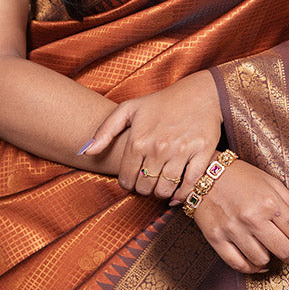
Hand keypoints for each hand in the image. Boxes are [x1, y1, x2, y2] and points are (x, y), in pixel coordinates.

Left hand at [79, 71, 221, 200]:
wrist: (199, 94)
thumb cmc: (161, 102)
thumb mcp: (129, 109)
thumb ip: (105, 131)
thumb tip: (86, 152)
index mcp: (138, 140)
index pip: (126, 179)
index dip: (127, 184)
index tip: (133, 180)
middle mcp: (158, 148)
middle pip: (145, 187)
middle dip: (144, 189)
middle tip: (147, 182)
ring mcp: (181, 152)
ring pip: (165, 189)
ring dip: (160, 193)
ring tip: (160, 185)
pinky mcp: (202, 154)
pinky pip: (189, 185)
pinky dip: (181, 195)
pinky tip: (176, 193)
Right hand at [191, 159, 288, 274]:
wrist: (204, 173)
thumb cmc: (242, 178)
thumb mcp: (273, 184)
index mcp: (269, 202)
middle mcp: (252, 218)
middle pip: (284, 251)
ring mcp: (233, 230)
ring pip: (262, 261)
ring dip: (273, 261)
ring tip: (274, 252)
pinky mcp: (216, 238)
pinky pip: (239, 264)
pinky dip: (252, 268)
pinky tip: (259, 263)